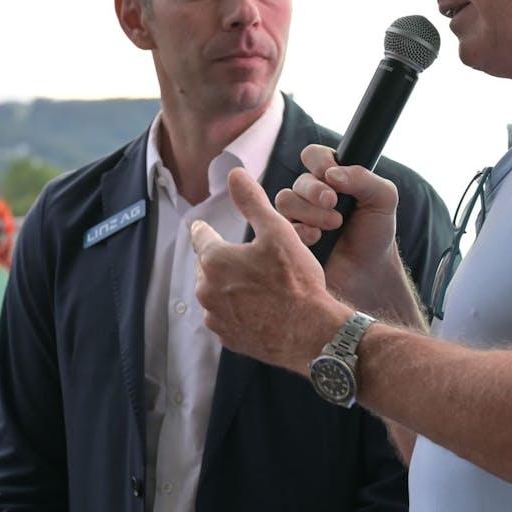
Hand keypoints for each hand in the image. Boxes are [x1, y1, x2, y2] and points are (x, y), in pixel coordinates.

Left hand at [190, 168, 352, 371]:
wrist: (311, 333)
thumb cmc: (296, 282)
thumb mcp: (278, 232)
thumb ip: (252, 201)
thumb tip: (235, 174)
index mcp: (215, 260)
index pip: (200, 237)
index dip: (205, 229)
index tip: (204, 227)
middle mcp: (207, 290)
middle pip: (207, 267)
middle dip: (223, 261)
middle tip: (249, 260)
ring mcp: (216, 317)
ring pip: (215, 293)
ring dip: (229, 286)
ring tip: (257, 285)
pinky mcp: (228, 338)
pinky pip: (226, 317)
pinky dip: (237, 310)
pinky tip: (259, 307)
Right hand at [276, 144, 410, 316]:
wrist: (369, 272)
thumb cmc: (376, 232)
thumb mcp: (384, 199)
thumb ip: (363, 178)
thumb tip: (332, 174)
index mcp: (332, 177)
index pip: (313, 155)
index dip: (320, 161)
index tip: (333, 177)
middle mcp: (312, 194)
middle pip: (299, 180)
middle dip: (315, 191)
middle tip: (334, 204)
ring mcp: (299, 215)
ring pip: (285, 200)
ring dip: (309, 212)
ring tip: (332, 226)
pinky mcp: (289, 236)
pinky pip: (279, 225)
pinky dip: (301, 231)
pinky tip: (318, 240)